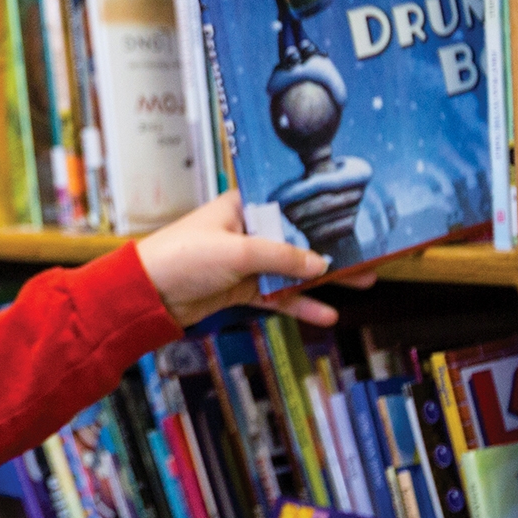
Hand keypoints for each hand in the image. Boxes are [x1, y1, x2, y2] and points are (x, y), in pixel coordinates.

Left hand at [135, 190, 376, 327]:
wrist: (146, 294)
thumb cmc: (181, 257)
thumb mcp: (236, 252)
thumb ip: (281, 257)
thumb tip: (320, 264)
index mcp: (243, 207)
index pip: (289, 204)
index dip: (320, 209)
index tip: (353, 213)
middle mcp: (247, 230)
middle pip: (298, 238)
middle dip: (333, 248)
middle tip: (371, 253)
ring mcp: (245, 261)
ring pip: (293, 269)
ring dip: (325, 279)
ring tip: (364, 281)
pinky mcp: (241, 288)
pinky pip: (277, 296)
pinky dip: (299, 304)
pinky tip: (326, 313)